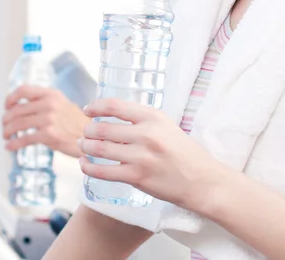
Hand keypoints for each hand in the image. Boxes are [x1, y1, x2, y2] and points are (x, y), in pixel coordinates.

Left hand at [3, 85, 89, 157]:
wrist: (91, 136)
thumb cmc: (76, 123)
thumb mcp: (63, 104)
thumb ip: (45, 102)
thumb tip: (22, 106)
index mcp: (52, 94)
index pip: (24, 90)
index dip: (11, 98)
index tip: (7, 106)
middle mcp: (50, 104)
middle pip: (17, 109)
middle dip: (6, 119)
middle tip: (4, 126)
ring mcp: (49, 119)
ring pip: (18, 124)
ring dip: (7, 131)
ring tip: (6, 136)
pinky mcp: (48, 135)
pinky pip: (24, 139)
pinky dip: (13, 144)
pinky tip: (10, 147)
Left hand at [78, 98, 231, 212]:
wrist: (200, 179)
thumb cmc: (184, 152)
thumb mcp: (167, 126)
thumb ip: (143, 120)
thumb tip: (115, 116)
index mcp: (154, 117)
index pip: (116, 105)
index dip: (97, 106)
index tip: (88, 110)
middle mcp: (146, 134)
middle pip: (104, 127)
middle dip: (89, 130)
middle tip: (85, 132)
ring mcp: (140, 156)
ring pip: (100, 148)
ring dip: (86, 146)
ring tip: (83, 146)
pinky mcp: (136, 177)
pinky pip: (103, 172)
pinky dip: (88, 167)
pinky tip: (84, 164)